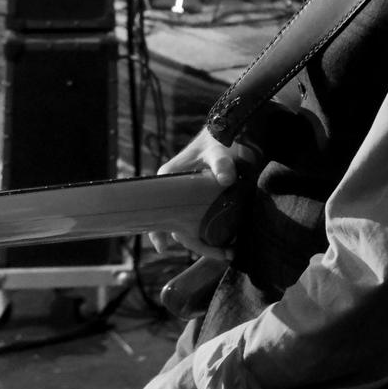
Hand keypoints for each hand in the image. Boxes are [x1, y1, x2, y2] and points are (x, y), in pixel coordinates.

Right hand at [149, 128, 239, 258]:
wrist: (231, 134)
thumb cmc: (217, 142)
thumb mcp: (218, 153)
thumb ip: (221, 165)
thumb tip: (226, 179)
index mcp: (168, 181)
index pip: (157, 211)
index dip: (157, 231)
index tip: (161, 247)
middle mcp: (175, 194)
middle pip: (179, 226)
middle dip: (198, 244)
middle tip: (224, 254)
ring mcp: (189, 200)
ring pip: (192, 227)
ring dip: (208, 242)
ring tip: (230, 252)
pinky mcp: (203, 203)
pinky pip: (204, 223)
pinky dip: (214, 234)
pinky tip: (230, 242)